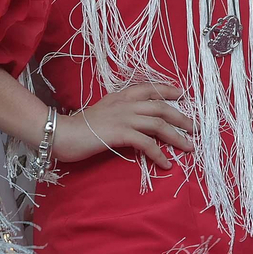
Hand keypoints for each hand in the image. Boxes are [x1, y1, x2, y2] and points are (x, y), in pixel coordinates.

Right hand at [52, 83, 193, 168]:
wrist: (58, 133)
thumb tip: (133, 120)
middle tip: (194, 128)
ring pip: (158, 124)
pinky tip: (166, 164)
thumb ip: (117, 111)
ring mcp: (123, 118)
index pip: (149, 88)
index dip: (167, 90)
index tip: (182, 94)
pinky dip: (159, 154)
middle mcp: (125, 104)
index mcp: (120, 97)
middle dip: (181, 117)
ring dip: (177, 137)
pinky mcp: (119, 133)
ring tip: (189, 147)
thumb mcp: (100, 112)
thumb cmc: (76, 127)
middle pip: (161, 107)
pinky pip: (146, 143)